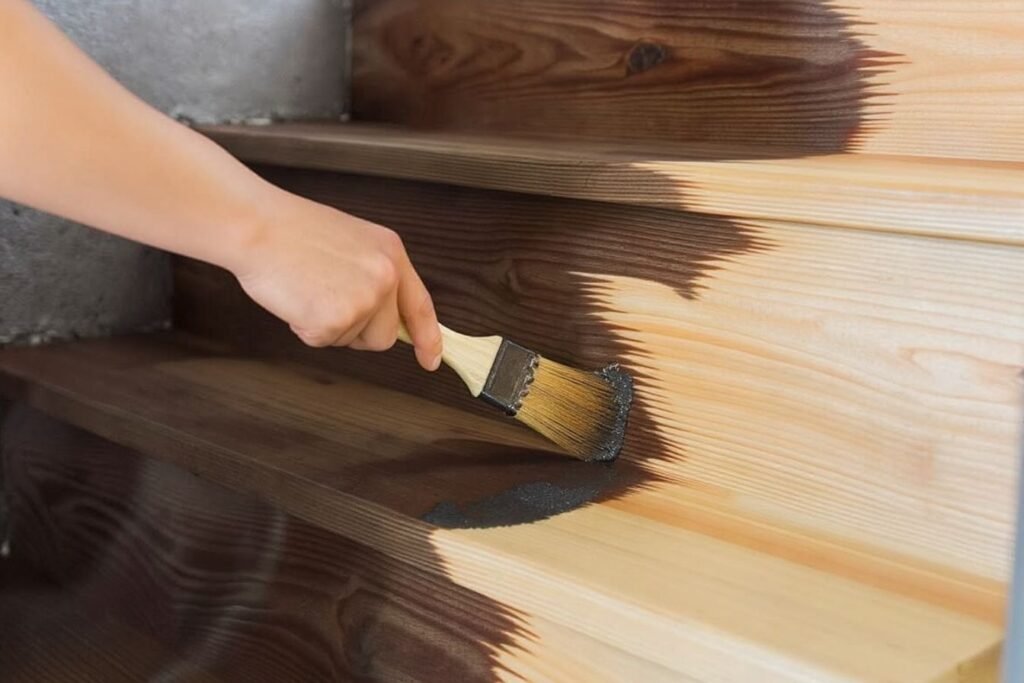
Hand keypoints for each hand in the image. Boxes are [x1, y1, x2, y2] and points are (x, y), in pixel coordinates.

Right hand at [228, 193, 442, 370]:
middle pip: (384, 336)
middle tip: (325, 296)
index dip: (428, 337)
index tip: (431, 359)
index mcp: (391, 253)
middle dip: (357, 330)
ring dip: (328, 326)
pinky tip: (296, 296)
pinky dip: (304, 327)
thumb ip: (376, 276)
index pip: (420, 305)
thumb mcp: (353, 243)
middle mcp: (385, 277)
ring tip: (308, 288)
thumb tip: (387, 318)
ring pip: (352, 341)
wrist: (256, 225)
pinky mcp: (335, 319)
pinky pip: (322, 341)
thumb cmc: (293, 232)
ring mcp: (363, 300)